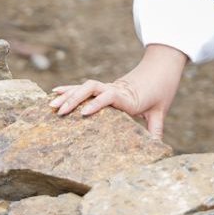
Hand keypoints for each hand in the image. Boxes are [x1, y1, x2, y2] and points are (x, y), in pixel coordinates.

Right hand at [48, 43, 187, 138]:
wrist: (162, 67)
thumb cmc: (162, 89)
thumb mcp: (161, 110)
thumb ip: (156, 129)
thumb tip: (157, 148)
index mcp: (129, 97)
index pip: (110, 96)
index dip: (97, 103)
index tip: (84, 113)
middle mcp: (116, 89)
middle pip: (92, 88)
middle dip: (75, 99)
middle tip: (59, 113)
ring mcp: (109, 86)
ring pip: (86, 87)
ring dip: (68, 95)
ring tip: (51, 106)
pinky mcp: (105, 87)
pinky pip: (84, 87)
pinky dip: (70, 89)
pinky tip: (54, 93)